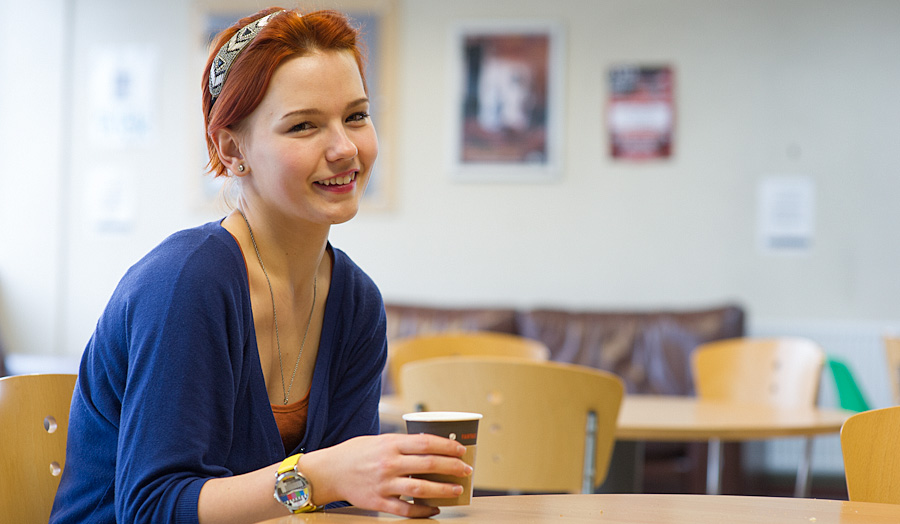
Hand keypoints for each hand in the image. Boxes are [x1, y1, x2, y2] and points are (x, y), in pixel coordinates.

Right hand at [301, 433, 472, 517]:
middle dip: (452, 467)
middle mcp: (389, 463)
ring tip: (456, 490)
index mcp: (390, 443)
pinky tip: (434, 509)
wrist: (329, 471)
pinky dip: (423, 510)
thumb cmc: (355, 453)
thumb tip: (431, 447)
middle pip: (429, 464)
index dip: (448, 446)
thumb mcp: (379, 440)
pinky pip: (406, 509)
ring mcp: (384, 483)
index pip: (426, 442)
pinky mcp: (378, 502)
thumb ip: (402, 444)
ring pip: (421, 487)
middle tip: (466, 470)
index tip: (461, 450)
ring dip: (443, 489)